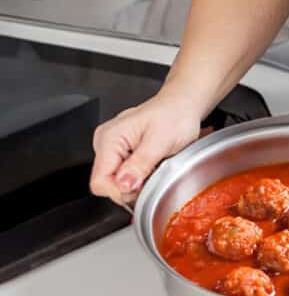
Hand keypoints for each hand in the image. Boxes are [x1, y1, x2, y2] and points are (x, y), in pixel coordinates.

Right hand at [89, 89, 201, 207]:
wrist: (182, 104)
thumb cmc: (175, 114)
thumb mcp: (161, 140)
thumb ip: (141, 164)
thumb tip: (124, 185)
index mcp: (109, 138)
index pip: (100, 182)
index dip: (122, 190)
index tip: (143, 183)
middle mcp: (105, 142)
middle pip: (106, 185)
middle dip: (132, 187)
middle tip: (153, 170)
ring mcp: (111, 148)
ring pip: (116, 184)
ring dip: (137, 182)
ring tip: (154, 164)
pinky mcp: (120, 153)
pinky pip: (124, 177)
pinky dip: (139, 177)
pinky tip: (151, 164)